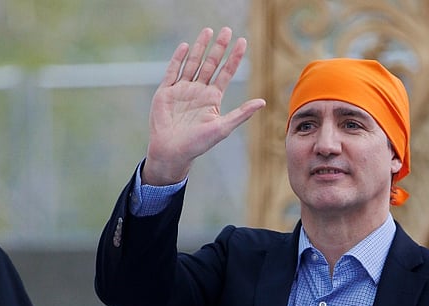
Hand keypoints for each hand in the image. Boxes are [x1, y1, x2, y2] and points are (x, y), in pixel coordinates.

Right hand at [143, 26, 266, 184]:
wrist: (172, 151)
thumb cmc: (198, 144)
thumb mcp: (222, 128)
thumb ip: (241, 114)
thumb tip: (263, 102)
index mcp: (212, 98)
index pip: (226, 73)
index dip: (234, 57)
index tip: (242, 42)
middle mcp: (198, 91)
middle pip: (210, 64)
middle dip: (218, 47)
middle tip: (227, 30)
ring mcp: (182, 90)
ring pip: (193, 63)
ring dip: (200, 47)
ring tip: (208, 31)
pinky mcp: (166, 92)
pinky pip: (173, 71)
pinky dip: (178, 58)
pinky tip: (186, 46)